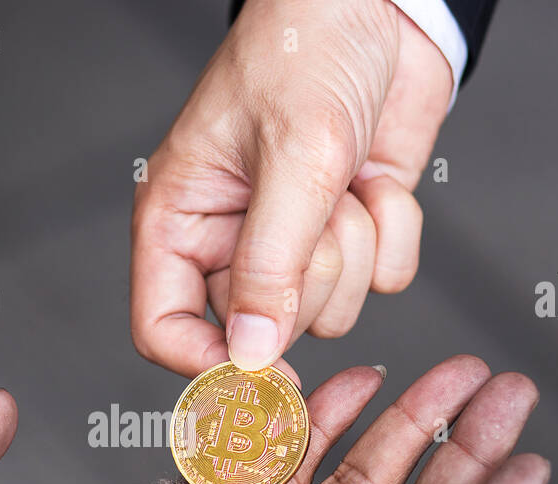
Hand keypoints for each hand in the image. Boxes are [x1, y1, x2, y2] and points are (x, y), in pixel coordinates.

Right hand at [131, 0, 452, 374]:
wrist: (378, 2)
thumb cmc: (305, 45)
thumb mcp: (291, 155)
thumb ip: (270, 264)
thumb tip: (249, 357)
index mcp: (181, 222)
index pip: (163, 330)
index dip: (209, 363)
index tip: (263, 372)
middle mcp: (231, 242)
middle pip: (264, 329)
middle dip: (310, 276)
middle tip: (320, 208)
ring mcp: (294, 242)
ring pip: (330, 313)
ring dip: (356, 247)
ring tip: (346, 178)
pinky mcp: (350, 233)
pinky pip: (384, 280)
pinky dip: (394, 231)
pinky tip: (375, 179)